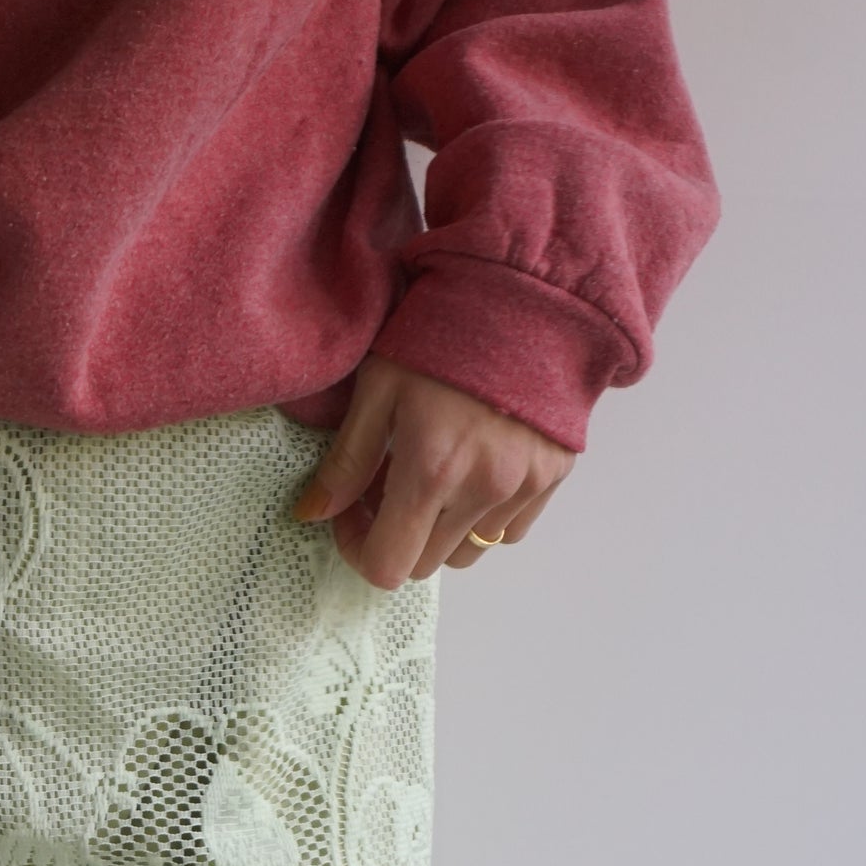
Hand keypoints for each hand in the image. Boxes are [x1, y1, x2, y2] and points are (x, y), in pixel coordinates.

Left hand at [293, 357, 573, 589]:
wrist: (527, 300)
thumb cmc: (443, 335)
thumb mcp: (379, 387)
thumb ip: (347, 459)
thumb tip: (313, 513)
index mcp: (432, 470)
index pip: (389, 565)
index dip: (359, 548)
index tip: (351, 511)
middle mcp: (482, 491)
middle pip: (425, 563)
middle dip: (396, 534)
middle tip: (386, 483)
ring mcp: (523, 489)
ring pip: (468, 551)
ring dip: (440, 530)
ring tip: (433, 477)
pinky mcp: (552, 479)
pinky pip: (509, 530)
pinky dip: (483, 516)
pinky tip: (473, 470)